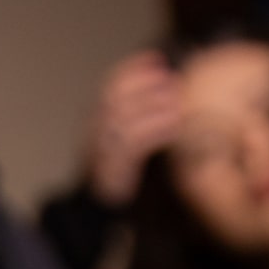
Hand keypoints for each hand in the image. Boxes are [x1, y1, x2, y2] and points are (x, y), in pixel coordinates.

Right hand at [84, 50, 184, 208]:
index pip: (110, 85)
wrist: (95, 210)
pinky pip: (132, 146)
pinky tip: (175, 126)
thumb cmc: (118, 172)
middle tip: (173, 79)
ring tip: (177, 102)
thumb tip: (167, 86)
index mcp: (93, 119)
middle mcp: (91, 132)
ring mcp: (97, 151)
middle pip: (114, 98)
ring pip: (123, 119)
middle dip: (145, 84)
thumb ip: (137, 115)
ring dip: (153, 107)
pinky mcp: (109, 171)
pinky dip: (155, 131)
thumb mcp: (124, 139)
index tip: (157, 58)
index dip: (133, 68)